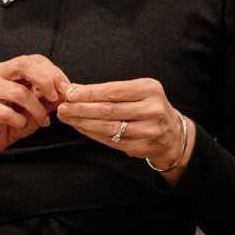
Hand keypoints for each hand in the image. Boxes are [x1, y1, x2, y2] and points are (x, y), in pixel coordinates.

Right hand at [0, 55, 69, 164]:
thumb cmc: (13, 120)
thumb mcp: (38, 108)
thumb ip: (50, 99)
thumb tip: (67, 91)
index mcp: (13, 69)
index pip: (35, 60)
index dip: (54, 72)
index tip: (66, 89)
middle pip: (23, 65)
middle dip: (44, 81)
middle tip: (54, 98)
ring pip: (18, 92)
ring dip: (36, 109)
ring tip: (42, 121)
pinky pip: (4, 112)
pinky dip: (18, 121)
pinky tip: (20, 125)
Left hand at [55, 78, 192, 175]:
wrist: (172, 133)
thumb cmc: (148, 107)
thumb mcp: (137, 91)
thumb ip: (109, 90)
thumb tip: (75, 88)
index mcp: (150, 90)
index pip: (113, 91)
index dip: (90, 93)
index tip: (70, 94)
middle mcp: (152, 109)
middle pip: (109, 110)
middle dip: (81, 109)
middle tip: (62, 107)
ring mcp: (148, 131)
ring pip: (108, 127)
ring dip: (83, 123)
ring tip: (66, 117)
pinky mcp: (142, 147)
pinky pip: (111, 141)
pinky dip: (92, 133)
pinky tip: (80, 127)